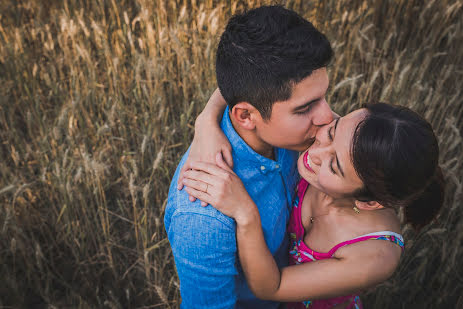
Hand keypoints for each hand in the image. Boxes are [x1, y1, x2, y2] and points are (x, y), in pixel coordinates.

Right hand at [177, 90, 232, 205]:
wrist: (207, 127)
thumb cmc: (220, 138)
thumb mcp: (227, 149)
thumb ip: (228, 162)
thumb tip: (229, 174)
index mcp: (214, 161)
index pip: (213, 180)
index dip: (213, 189)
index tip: (215, 199)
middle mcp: (204, 162)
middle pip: (202, 181)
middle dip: (202, 193)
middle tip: (202, 204)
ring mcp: (195, 160)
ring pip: (192, 178)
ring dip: (191, 189)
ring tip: (191, 199)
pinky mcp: (190, 157)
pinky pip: (184, 170)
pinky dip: (181, 178)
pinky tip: (179, 187)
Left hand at [182, 154, 256, 223]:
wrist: (244, 208)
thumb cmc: (239, 191)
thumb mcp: (234, 176)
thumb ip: (224, 165)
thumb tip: (217, 154)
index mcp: (225, 175)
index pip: (209, 167)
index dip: (199, 165)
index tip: (191, 163)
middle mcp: (221, 182)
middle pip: (202, 176)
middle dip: (191, 174)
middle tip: (185, 173)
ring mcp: (217, 192)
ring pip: (200, 185)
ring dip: (190, 182)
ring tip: (184, 180)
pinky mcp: (215, 202)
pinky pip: (201, 195)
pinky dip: (193, 192)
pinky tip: (188, 189)